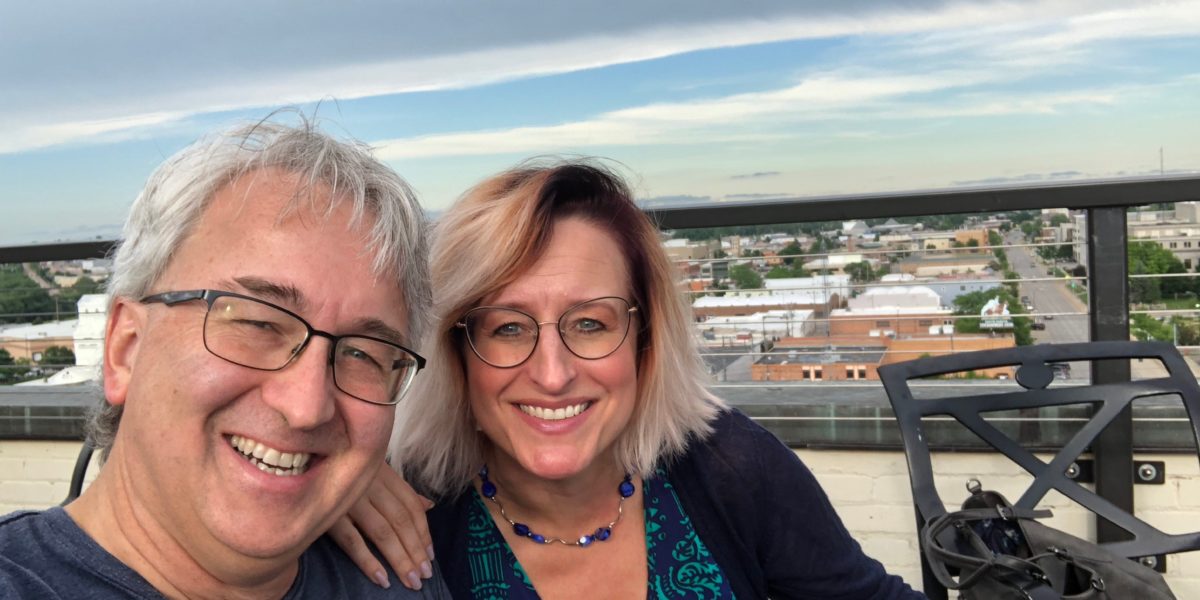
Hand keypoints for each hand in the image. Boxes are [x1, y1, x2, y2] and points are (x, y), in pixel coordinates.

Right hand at [330, 461, 434, 589]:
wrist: (298, 457)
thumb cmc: (340, 467)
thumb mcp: (373, 472)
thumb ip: (400, 491)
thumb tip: (429, 505)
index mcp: (382, 473)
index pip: (410, 505)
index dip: (423, 531)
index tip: (430, 556)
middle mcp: (369, 483)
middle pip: (400, 521)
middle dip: (415, 550)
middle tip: (424, 576)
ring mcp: (349, 498)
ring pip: (382, 532)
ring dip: (400, 559)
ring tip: (411, 581)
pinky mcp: (328, 513)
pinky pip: (352, 540)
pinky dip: (369, 561)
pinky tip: (382, 579)